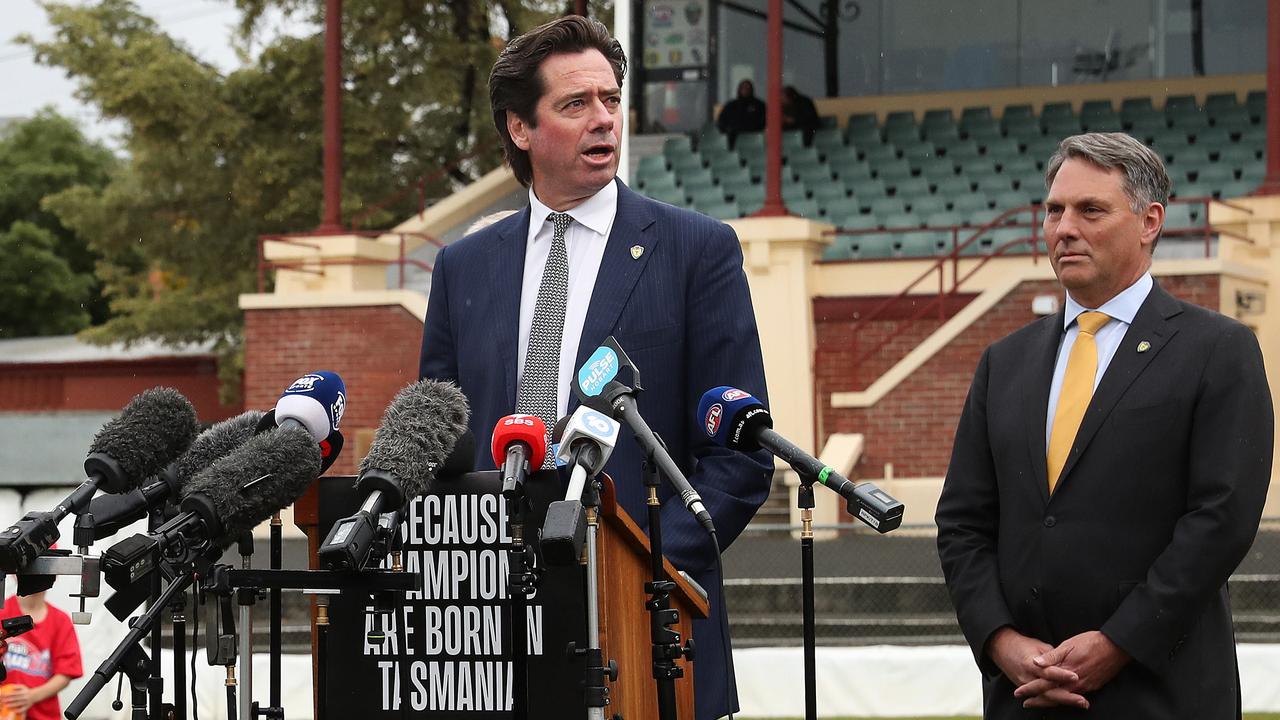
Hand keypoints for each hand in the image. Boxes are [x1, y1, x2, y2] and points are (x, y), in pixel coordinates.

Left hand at [2, 685, 32, 712]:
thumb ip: (17, 686)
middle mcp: (25, 696)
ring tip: (6, 705)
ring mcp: (26, 702)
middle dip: (9, 700)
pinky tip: (14, 710)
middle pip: (16, 698)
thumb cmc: (27, 690)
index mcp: (23, 692)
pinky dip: (18, 710)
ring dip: (12, 705)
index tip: (3, 695)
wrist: (37, 694)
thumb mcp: (23, 686)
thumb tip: (11, 687)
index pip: (14, 693)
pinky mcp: (28, 706)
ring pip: (18, 703)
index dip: (8, 694)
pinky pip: (23, 709)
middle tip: (3, 701)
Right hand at [986, 627, 1087, 708]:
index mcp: (1030, 662)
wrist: (1001, 649)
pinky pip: (1042, 698)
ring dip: (1064, 702)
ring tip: (1081, 704)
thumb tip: (1066, 661)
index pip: (1047, 671)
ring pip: (1046, 697)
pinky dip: (1055, 702)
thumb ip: (1052, 655)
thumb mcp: (1038, 645)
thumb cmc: (1023, 645)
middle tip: (1083, 701)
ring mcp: (1025, 685)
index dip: (1061, 674)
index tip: (1075, 676)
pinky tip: (1068, 704)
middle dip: (1066, 697)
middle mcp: (1027, 676)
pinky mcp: (1026, 689)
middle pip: (1048, 690)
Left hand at [1016, 630, 1130, 706]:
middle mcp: (1074, 682)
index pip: (1044, 683)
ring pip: (1064, 698)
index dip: (1030, 689)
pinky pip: (1076, 697)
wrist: (1115, 647)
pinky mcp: (1093, 687)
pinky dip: (1065, 700)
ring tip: (1039, 704)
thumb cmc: (1091, 642)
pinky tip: (1060, 700)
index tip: (1019, 692)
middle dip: (1038, 700)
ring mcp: (1085, 686)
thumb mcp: (1068, 645)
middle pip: (1052, 695)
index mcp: (1065, 671)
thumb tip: (1035, 662)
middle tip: (1025, 704)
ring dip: (1050, 702)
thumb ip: (1051, 656)